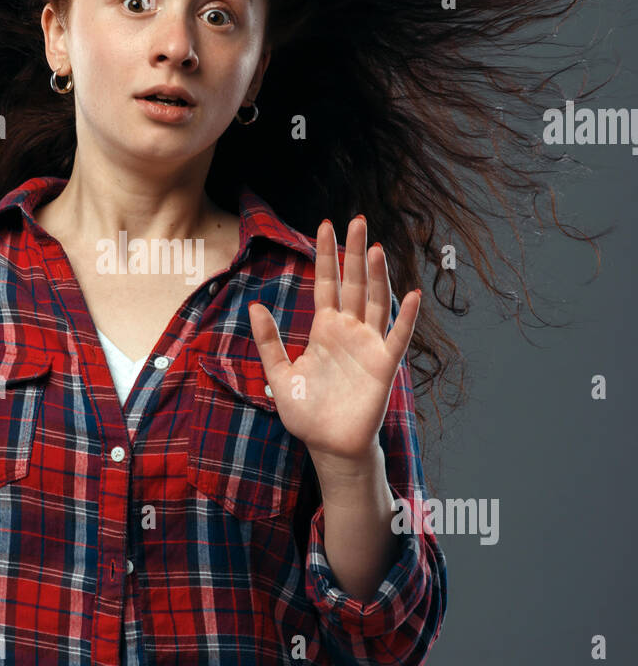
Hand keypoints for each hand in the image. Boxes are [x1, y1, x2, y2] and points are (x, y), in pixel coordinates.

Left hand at [247, 216, 420, 465]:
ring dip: (377, 276)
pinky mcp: (384, 366)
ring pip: (375, 302)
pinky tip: (411, 295)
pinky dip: (405, 318)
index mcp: (324, 329)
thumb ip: (268, 340)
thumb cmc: (306, 412)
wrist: (328, 446)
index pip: (326, 283)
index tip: (326, 224)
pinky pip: (397, 338)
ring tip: (376, 248)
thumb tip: (254, 306)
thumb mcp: (280, 373)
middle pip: (353, 283)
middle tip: (358, 219)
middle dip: (354, 252)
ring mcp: (368, 346)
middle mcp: (349, 331)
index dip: (326, 255)